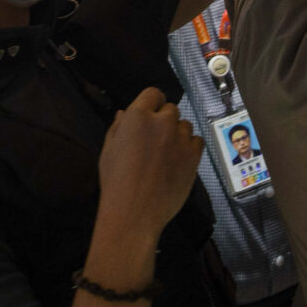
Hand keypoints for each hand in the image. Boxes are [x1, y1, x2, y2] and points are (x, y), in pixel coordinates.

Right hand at [90, 87, 203, 277]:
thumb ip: (118, 127)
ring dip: (178, 135)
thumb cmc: (115, 182)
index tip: (149, 118)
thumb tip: (124, 113)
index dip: (151, 104)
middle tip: (155, 143)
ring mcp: (181, 138)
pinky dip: (190, 148)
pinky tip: (178, 161)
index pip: (153, 93)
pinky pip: (197, 141)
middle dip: (164, 121)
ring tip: (166, 156)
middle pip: (171, 110)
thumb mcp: (108, 151)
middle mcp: (162, 122)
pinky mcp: (194, 155)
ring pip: (185, 126)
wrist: (134, 213)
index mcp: (138, 116)